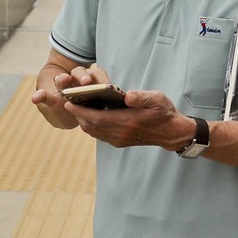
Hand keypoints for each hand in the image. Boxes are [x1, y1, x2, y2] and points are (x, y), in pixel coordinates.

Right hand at [32, 63, 110, 126]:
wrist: (60, 110)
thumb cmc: (84, 106)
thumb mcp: (95, 105)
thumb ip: (104, 101)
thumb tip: (124, 103)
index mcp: (90, 81)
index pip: (97, 75)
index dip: (103, 79)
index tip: (108, 84)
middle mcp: (75, 80)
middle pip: (79, 73)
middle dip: (83, 77)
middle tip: (87, 82)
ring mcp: (61, 87)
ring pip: (62, 79)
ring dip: (62, 79)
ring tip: (62, 79)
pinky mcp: (48, 96)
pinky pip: (43, 95)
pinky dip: (39, 96)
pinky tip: (35, 98)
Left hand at [63, 86, 191, 150]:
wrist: (171, 132)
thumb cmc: (164, 112)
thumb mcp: (158, 100)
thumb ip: (142, 97)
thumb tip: (127, 95)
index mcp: (128, 122)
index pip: (97, 118)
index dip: (81, 111)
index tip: (68, 103)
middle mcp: (120, 134)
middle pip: (91, 126)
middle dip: (77, 115)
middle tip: (66, 101)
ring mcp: (119, 139)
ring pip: (93, 131)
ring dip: (82, 120)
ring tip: (74, 107)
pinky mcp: (119, 141)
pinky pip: (99, 134)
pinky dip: (90, 125)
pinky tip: (88, 115)